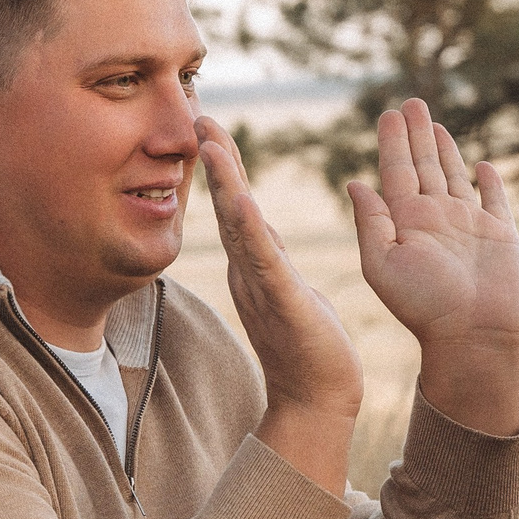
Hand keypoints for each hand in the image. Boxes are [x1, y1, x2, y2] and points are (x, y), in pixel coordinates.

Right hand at [196, 114, 360, 494]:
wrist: (317, 401)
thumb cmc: (309, 350)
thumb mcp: (288, 290)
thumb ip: (270, 257)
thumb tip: (258, 226)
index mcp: (256, 265)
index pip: (236, 205)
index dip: (223, 165)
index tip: (211, 125)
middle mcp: (249, 272)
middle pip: (228, 206)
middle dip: (216, 161)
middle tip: (201, 116)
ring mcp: (262, 287)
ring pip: (240, 228)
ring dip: (225, 185)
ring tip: (213, 145)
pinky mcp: (284, 303)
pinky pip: (266, 261)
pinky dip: (251, 229)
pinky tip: (242, 199)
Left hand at [347, 101, 518, 434]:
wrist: (474, 335)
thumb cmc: (424, 305)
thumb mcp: (383, 263)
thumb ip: (371, 222)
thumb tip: (354, 183)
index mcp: (405, 223)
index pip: (395, 171)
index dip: (392, 141)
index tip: (388, 113)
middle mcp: (435, 219)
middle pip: (423, 166)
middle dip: (416, 135)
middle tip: (411, 102)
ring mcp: (468, 225)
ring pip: (454, 177)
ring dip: (445, 150)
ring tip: (435, 124)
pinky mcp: (500, 235)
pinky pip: (494, 200)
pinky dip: (489, 182)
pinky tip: (482, 165)